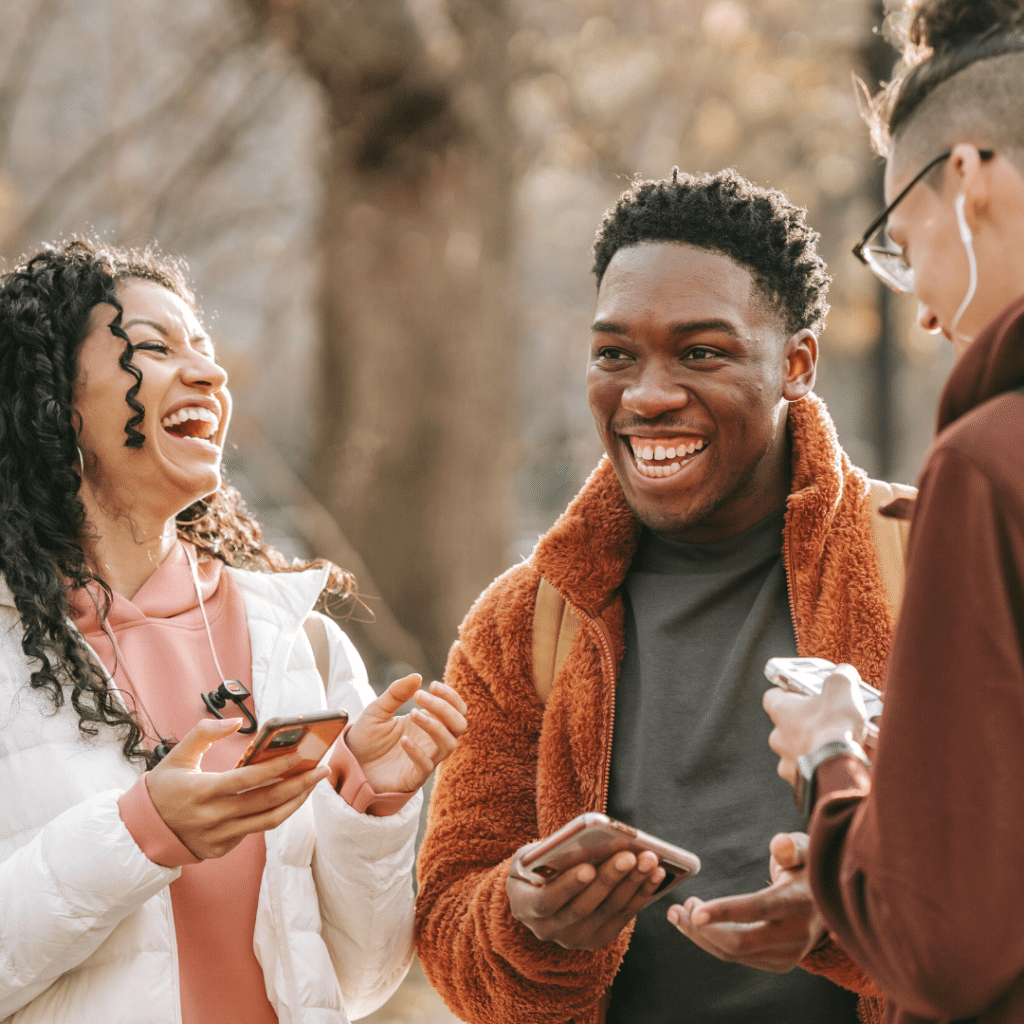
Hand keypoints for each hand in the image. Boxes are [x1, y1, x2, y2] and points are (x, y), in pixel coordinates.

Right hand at [146, 718, 329, 859]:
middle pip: (266, 803)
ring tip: (313, 784)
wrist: (141, 832)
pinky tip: (288, 798)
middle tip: (321, 769)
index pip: (247, 780)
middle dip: (299, 785)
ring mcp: (219, 837)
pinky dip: (274, 813)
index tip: (300, 756)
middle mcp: (213, 817)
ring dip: (295, 802)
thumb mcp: (176, 755)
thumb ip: (204, 732)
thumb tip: (235, 722)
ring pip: (268, 821)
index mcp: (202, 792)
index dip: (275, 769)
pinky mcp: (221, 849)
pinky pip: (255, 830)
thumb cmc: (162, 788)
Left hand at [345, 675, 466, 793]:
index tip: (431, 685)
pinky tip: (403, 741)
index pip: (456, 709)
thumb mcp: (377, 709)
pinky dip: (418, 752)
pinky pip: (426, 766)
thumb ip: (396, 693)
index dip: (450, 696)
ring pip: (449, 744)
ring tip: (412, 714)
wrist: (348, 764)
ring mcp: (425, 759)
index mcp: (428, 721)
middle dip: (445, 708)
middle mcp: (431, 740)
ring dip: (435, 726)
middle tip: (419, 696)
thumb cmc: (366, 737)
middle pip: (459, 724)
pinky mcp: (414, 778)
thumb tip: (417, 676)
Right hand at [507, 844, 665, 949]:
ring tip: (649, 860)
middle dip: (609, 879)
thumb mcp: (528, 856)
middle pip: (583, 907)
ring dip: (632, 885)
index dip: (568, 886)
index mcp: (524, 907)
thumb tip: (579, 843)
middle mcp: (548, 929)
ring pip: (607, 912)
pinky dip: (641, 894)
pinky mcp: (597, 938)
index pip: (546, 901)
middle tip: (630, 855)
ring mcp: (574, 938)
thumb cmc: (534, 866)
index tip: (588, 867)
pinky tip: (655, 874)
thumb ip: (544, 853)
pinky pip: (623, 917)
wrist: (538, 894)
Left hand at [667, 832, 824, 972]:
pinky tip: (695, 925)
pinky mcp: (780, 963)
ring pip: (735, 954)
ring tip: (679, 913)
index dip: (725, 911)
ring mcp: (789, 955)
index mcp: (799, 902)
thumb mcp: (806, 851)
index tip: (695, 910)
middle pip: (741, 941)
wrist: (831, 903)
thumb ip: (791, 847)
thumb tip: (779, 844)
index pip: (759, 909)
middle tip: (678, 907)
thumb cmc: (807, 868)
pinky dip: (712, 943)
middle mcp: (796, 934)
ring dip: (701, 936)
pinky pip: (739, 958)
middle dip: (702, 928)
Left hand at [763, 664, 869, 786]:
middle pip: (786, 725)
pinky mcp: (801, 783)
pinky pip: (809, 773)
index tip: (803, 691)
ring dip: (814, 747)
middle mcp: (777, 737)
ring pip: (798, 751)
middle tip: (828, 720)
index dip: (788, 692)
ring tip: (838, 745)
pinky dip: (822, 768)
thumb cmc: (835, 725)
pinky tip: (839, 764)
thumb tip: (843, 673)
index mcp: (780, 711)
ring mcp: (787, 762)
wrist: (839, 768)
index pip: (772, 696)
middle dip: (805, 723)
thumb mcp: (842, 688)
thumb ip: (840, 676)